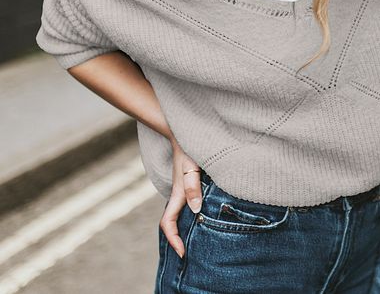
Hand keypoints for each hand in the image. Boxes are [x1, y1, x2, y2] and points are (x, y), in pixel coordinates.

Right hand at [160, 141, 202, 257]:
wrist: (186, 134)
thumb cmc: (190, 150)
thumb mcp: (192, 168)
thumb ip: (193, 188)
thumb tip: (195, 210)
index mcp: (177, 195)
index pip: (168, 223)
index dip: (173, 240)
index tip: (182, 253)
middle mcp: (178, 195)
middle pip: (172, 223)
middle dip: (178, 239)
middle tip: (189, 254)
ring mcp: (182, 190)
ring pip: (180, 215)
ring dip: (184, 229)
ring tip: (196, 242)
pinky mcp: (189, 185)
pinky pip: (187, 205)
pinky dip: (191, 217)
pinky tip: (203, 219)